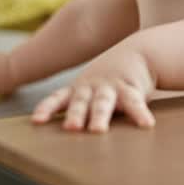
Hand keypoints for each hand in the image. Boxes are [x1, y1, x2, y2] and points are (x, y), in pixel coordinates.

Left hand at [32, 44, 155, 132]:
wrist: (139, 53)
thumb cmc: (110, 79)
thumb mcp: (90, 88)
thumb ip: (79, 107)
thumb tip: (63, 131)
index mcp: (79, 90)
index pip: (58, 98)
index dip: (47, 108)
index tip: (37, 121)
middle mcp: (92, 88)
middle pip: (80, 103)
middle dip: (75, 115)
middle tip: (70, 128)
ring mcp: (111, 88)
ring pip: (103, 103)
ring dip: (99, 116)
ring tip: (97, 130)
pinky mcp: (132, 90)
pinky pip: (136, 103)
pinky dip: (140, 114)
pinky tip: (146, 124)